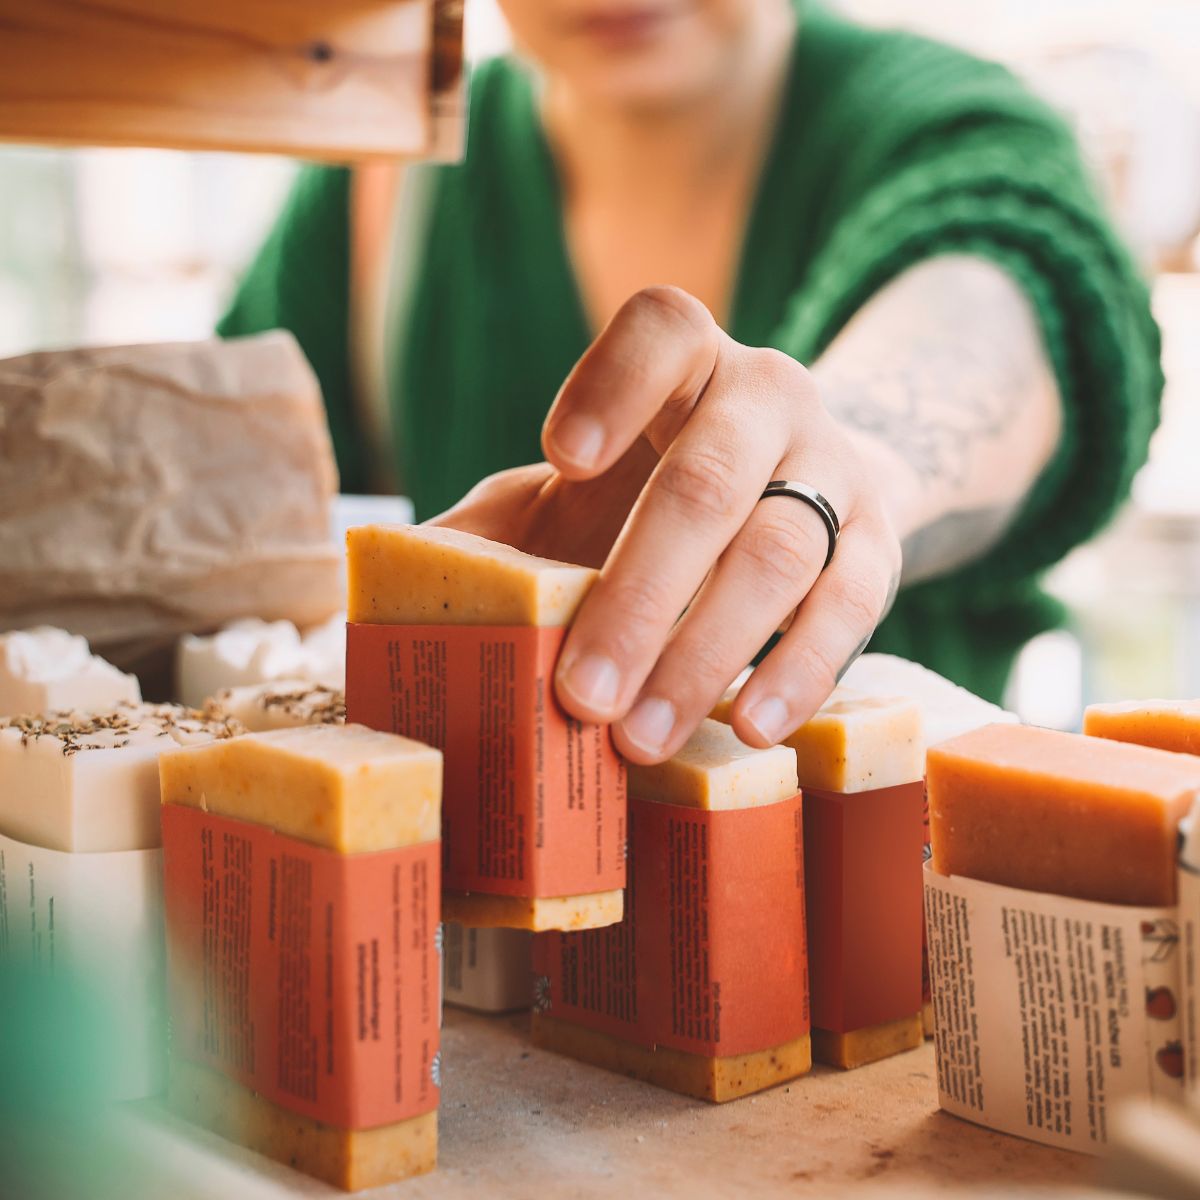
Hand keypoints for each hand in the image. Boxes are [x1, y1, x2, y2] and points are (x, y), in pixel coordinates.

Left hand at [451, 287, 907, 763]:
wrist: (806, 487)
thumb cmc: (657, 496)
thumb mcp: (575, 493)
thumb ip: (493, 529)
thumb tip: (375, 595)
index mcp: (687, 359)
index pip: (661, 330)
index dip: (614, 383)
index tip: (561, 457)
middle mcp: (768, 395)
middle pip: (707, 479)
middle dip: (639, 593)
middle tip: (579, 696)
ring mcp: (834, 465)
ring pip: (780, 552)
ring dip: (705, 653)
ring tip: (639, 736)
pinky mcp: (880, 541)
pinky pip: (852, 605)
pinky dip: (801, 670)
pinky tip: (749, 726)